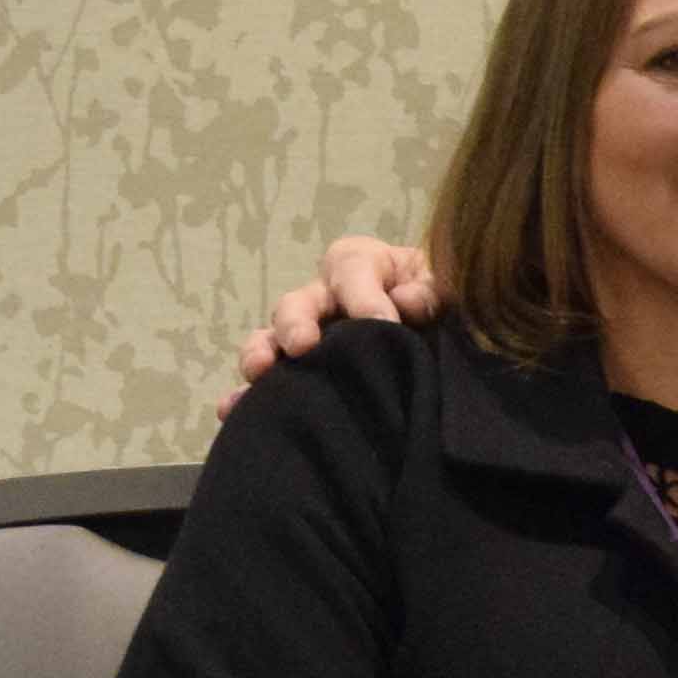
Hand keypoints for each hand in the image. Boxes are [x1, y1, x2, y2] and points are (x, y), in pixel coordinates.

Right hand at [214, 236, 445, 413]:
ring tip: (259, 372)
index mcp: (363, 266)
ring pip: (273, 341)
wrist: (445, 339)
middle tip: (304, 346)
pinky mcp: (304, 378)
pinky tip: (231, 411)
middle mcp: (326, 300)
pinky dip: (245, 398)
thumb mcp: (446, 286)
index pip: (351, 268)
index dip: (362, 293)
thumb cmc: (442, 302)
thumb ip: (432, 290)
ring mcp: (310, 340)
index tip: (382, 320)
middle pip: (299, 303)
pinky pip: (269, 386)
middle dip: (297, 322)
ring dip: (261, 354)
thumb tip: (406, 299)